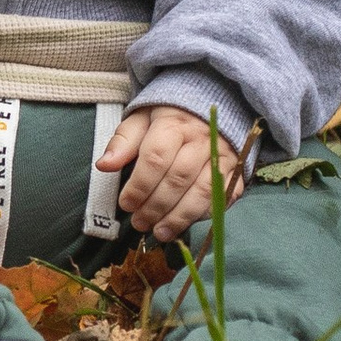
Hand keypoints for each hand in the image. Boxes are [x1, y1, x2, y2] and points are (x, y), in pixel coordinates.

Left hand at [98, 104, 247, 241]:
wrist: (206, 109)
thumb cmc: (167, 119)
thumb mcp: (140, 121)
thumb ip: (122, 143)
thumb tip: (104, 165)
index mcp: (173, 124)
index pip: (156, 158)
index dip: (139, 185)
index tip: (126, 204)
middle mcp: (202, 140)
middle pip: (179, 178)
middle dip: (157, 205)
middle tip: (140, 222)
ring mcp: (223, 156)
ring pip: (204, 191)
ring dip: (180, 216)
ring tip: (160, 232)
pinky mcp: (236, 170)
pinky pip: (224, 197)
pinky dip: (204, 214)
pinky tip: (185, 224)